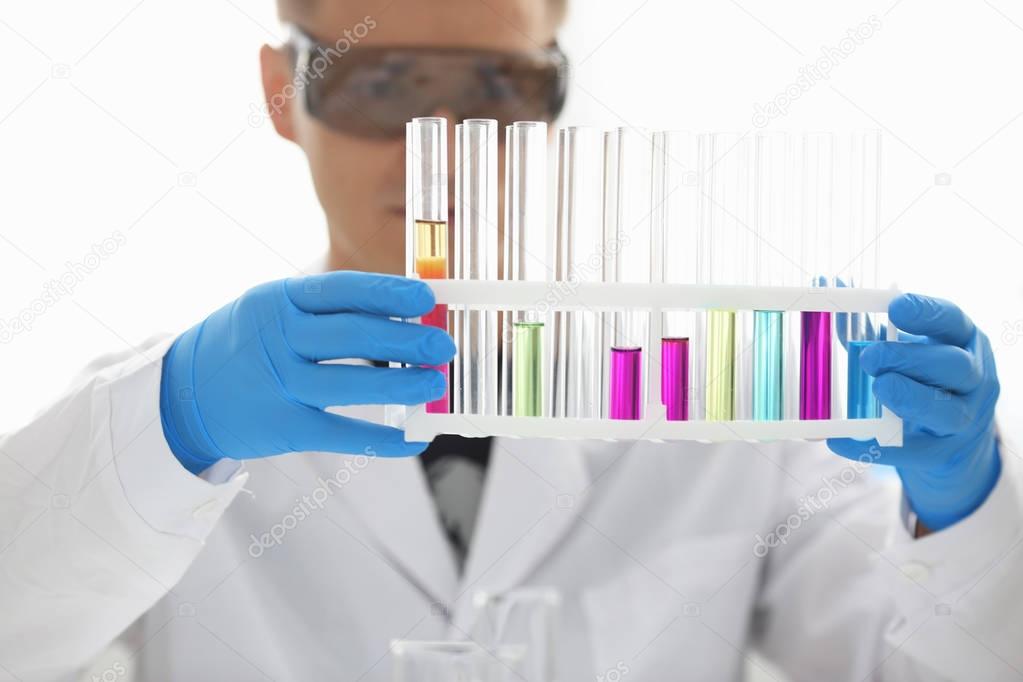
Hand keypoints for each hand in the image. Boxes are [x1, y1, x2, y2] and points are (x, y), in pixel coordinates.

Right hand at [159, 271, 453, 473]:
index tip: (427, 296)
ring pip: (349, 384)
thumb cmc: (243, 343)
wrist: (181, 394)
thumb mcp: (271, 309)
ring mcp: (278, 385)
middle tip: (444, 345)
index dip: (388, 292)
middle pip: (352, 335)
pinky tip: (412, 440)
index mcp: (278, 300)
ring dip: (399, 384)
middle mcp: (277, 340)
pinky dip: (378, 440)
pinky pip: (338, 434)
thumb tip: (401, 312)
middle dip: (406, 338)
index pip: (341, 290)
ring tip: (435, 384)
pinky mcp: (281, 427)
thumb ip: (325, 309)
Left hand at [828, 293, 1000, 530]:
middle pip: (954, 366)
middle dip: (910, 359)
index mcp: (962, 341)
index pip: (953, 321)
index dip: (926, 313)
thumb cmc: (921, 376)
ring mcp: (965, 419)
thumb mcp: (900, 345)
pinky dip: (874, 444)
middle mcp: (974, 378)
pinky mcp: (942, 453)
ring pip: (947, 411)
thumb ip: (867, 322)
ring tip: (879, 388)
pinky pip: (911, 451)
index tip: (895, 307)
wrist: (950, 436)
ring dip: (910, 398)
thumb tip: (830, 286)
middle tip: (869, 357)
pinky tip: (841, 439)